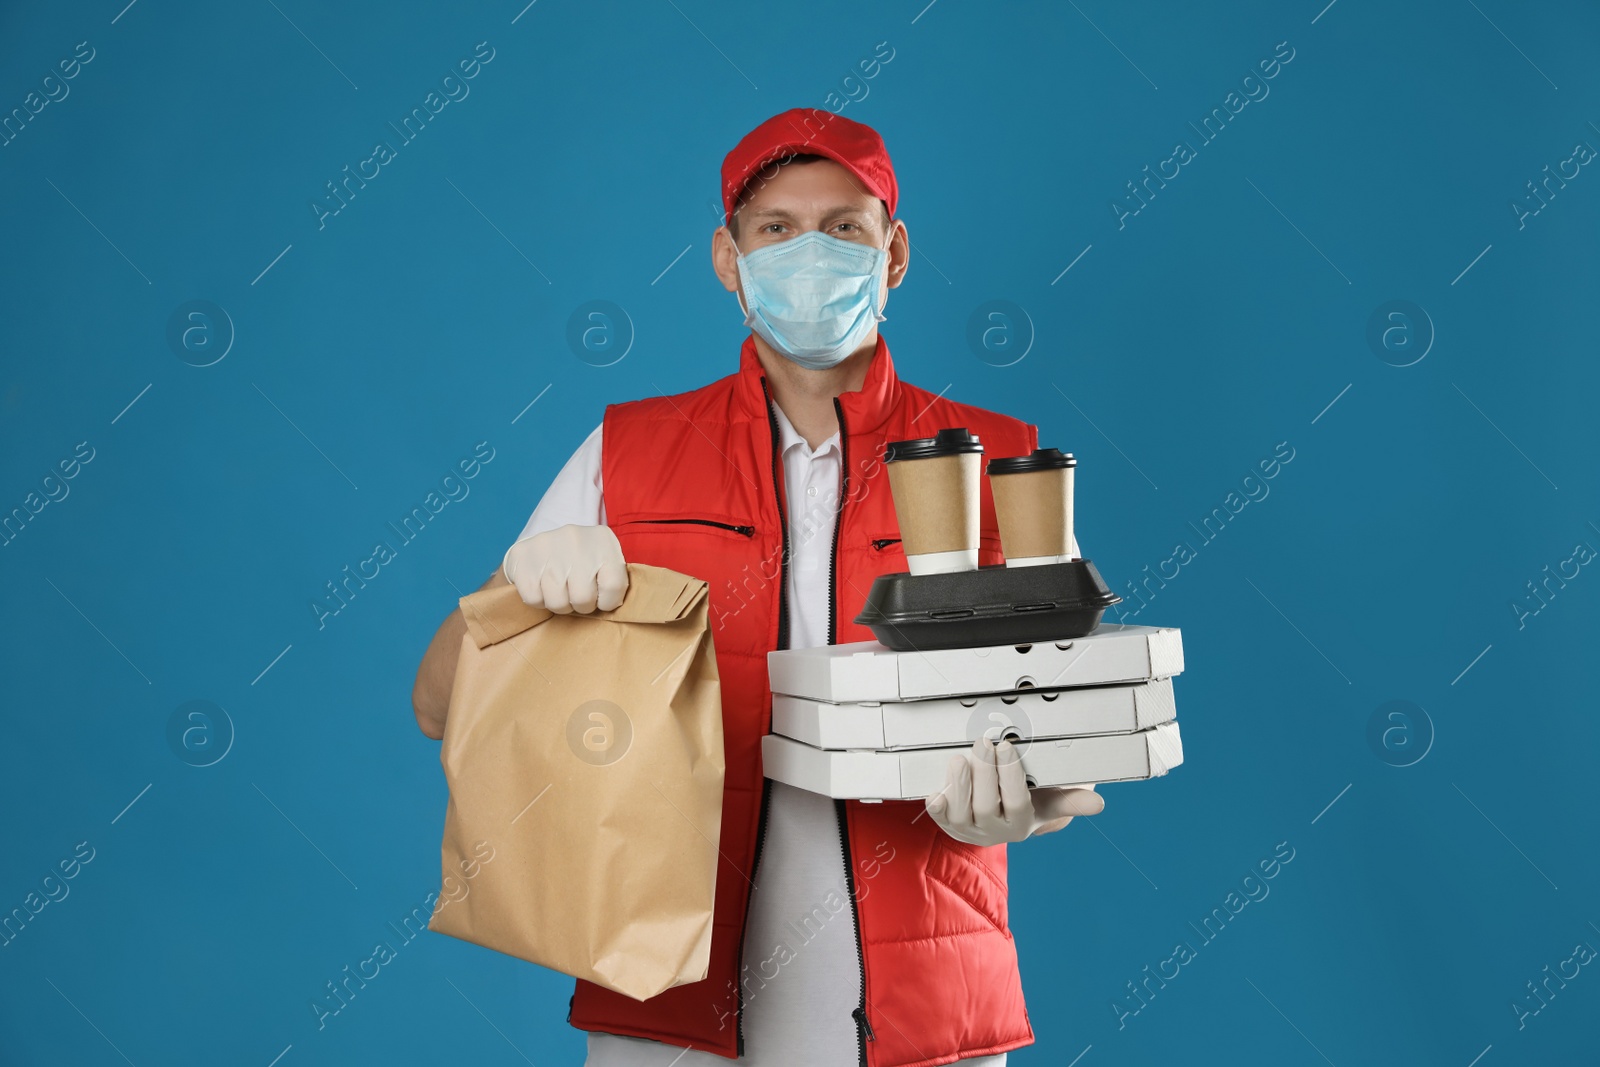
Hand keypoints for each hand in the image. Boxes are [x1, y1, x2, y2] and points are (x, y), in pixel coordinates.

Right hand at [502, 524, 628, 613]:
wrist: (539, 545)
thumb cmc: (580, 562)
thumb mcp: (603, 562)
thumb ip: (613, 581)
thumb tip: (620, 610)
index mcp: (603, 539)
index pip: (614, 586)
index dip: (607, 602)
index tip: (600, 600)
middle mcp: (576, 538)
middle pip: (583, 598)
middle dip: (580, 605)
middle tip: (576, 595)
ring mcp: (547, 545)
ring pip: (558, 602)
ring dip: (559, 605)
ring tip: (560, 591)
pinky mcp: (522, 555)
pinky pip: (534, 598)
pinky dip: (538, 600)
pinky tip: (542, 586)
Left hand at [924, 738, 1103, 845]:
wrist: (1000, 822)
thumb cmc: (1028, 803)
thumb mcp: (1050, 802)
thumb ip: (1070, 801)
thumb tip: (1097, 803)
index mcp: (1020, 823)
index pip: (1017, 801)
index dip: (1010, 775)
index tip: (1007, 746)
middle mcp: (994, 831)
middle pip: (986, 805)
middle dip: (984, 773)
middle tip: (983, 743)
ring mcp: (969, 830)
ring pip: (961, 813)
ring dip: (959, 785)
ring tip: (960, 759)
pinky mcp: (949, 826)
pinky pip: (940, 819)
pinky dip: (937, 806)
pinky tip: (935, 791)